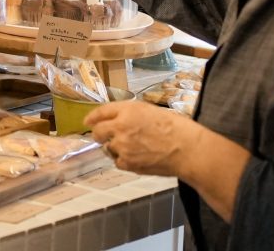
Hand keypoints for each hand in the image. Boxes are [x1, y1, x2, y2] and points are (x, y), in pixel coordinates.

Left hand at [84, 100, 200, 176]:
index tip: (87, 121)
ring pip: (107, 148)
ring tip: (130, 147)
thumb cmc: (174, 126)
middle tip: (103, 136)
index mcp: (127, 110)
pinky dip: (122, 160)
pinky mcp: (127, 163)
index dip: (92, 117)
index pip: (101, 112)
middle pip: (97, 132)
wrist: (185, 148)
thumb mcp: (149, 110)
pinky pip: (117, 161)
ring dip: (113, 147)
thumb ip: (129, 114)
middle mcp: (120, 126)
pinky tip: (135, 157)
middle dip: (98, 134)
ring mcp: (122, 146)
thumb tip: (116, 119)